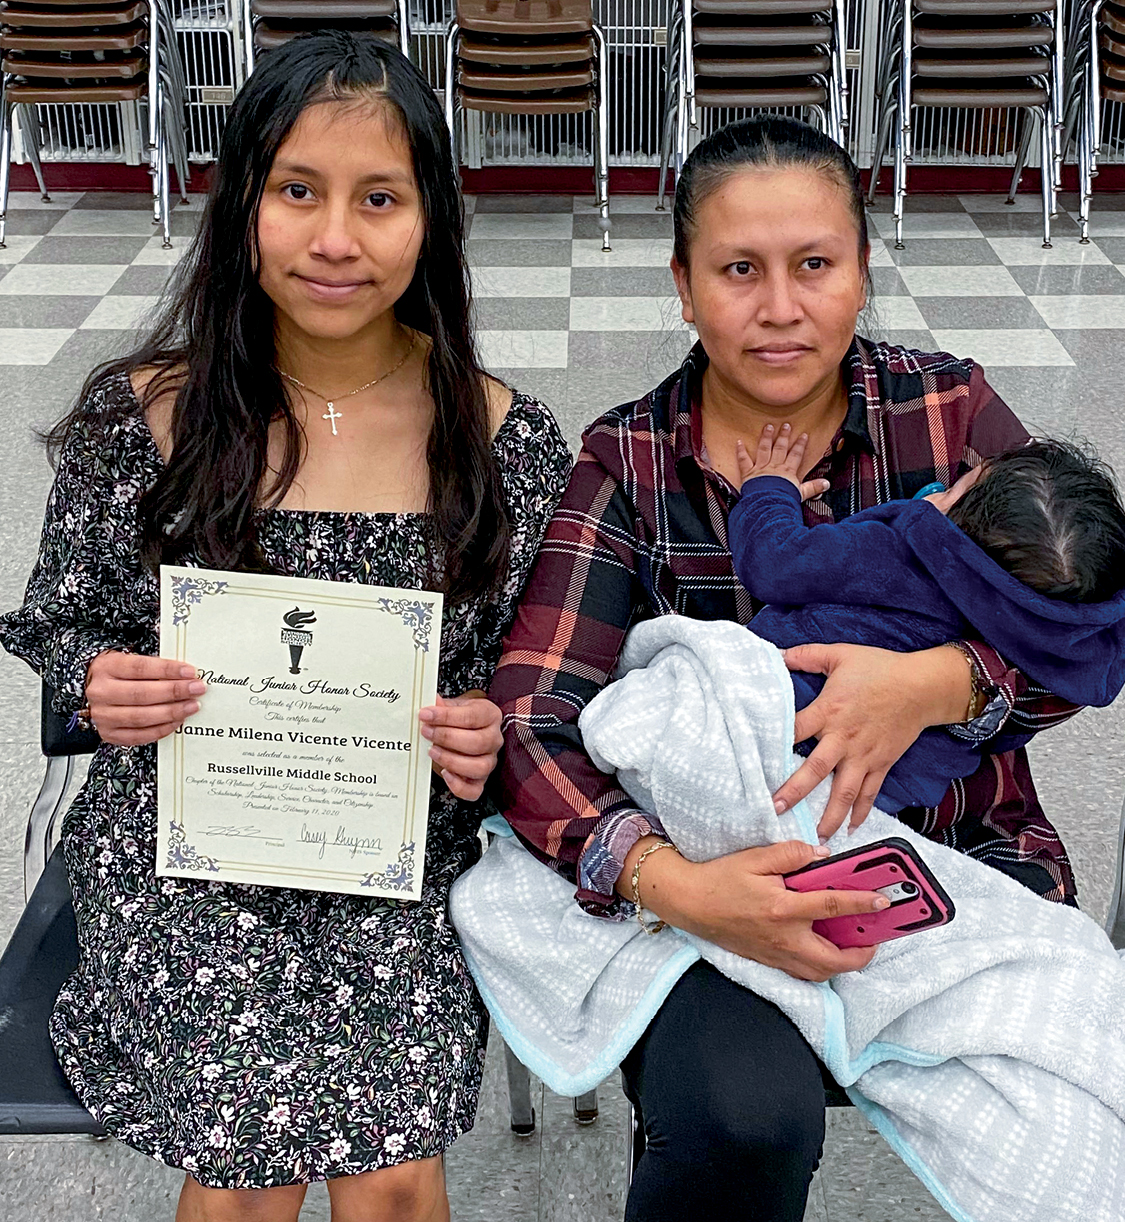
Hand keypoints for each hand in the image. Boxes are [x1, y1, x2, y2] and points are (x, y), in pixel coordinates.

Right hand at [84, 651, 206, 745]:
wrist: (96, 690)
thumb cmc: (120, 674)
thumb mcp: (131, 661)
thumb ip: (155, 668)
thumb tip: (187, 675)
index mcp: (107, 667)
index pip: (140, 668)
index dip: (167, 670)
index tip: (190, 671)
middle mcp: (101, 692)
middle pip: (141, 694)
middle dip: (174, 692)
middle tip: (197, 689)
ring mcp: (103, 715)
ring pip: (140, 717)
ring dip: (171, 712)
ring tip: (192, 706)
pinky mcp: (109, 734)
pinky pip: (139, 735)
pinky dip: (161, 729)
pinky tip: (177, 721)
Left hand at [419, 690, 502, 801]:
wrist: (466, 732)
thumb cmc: (460, 719)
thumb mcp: (454, 706)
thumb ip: (443, 705)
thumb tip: (432, 701)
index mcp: (490, 715)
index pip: (472, 716)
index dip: (446, 716)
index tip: (425, 714)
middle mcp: (494, 739)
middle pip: (478, 742)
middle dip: (447, 737)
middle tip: (426, 732)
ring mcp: (490, 761)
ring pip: (479, 767)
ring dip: (452, 760)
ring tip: (432, 751)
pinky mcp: (481, 781)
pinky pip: (475, 790)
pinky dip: (459, 786)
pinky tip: (445, 774)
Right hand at [632, 838, 883, 981]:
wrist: (688, 902)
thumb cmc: (719, 878)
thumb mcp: (754, 857)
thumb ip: (791, 854)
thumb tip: (820, 856)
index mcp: (782, 909)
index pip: (832, 906)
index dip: (862, 903)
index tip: (884, 901)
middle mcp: (783, 938)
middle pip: (834, 960)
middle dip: (861, 954)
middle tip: (874, 939)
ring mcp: (775, 954)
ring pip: (819, 973)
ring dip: (842, 964)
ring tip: (853, 946)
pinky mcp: (766, 960)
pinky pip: (802, 973)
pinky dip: (820, 966)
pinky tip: (822, 949)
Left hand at [735, 425, 830, 502]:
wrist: (768, 505)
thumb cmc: (784, 501)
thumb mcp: (801, 494)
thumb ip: (813, 487)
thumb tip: (826, 483)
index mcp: (787, 471)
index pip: (796, 454)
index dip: (800, 444)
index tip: (803, 435)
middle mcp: (774, 466)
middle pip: (780, 448)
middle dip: (784, 436)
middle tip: (786, 425)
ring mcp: (761, 468)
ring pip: (764, 449)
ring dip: (766, 437)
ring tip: (768, 427)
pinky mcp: (748, 474)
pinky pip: (744, 460)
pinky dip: (740, 451)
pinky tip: (739, 442)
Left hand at [772, 643, 973, 839]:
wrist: (922, 686)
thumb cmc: (880, 668)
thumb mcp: (839, 655)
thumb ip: (805, 655)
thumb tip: (776, 653)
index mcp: (828, 711)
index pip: (795, 730)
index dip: (775, 743)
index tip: (755, 761)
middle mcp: (843, 738)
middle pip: (814, 770)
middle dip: (794, 792)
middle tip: (775, 810)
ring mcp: (864, 755)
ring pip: (844, 791)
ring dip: (829, 814)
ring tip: (815, 836)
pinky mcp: (881, 763)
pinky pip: (870, 792)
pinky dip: (862, 812)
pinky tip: (851, 828)